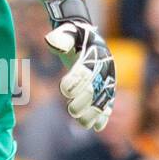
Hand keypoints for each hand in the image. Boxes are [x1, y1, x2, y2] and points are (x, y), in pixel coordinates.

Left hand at [44, 0, 115, 131]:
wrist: (89, 39)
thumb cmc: (76, 36)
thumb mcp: (69, 32)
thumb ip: (61, 37)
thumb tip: (51, 42)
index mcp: (94, 55)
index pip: (84, 71)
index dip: (75, 81)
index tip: (63, 89)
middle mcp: (104, 69)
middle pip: (94, 88)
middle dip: (83, 101)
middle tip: (72, 110)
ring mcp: (106, 81)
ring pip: (102, 100)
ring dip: (93, 113)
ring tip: (82, 122)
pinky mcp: (106, 90)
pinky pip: (108, 104)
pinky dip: (103, 116)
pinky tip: (97, 127)